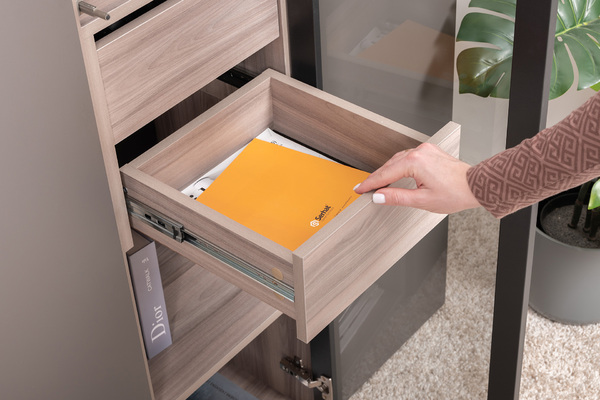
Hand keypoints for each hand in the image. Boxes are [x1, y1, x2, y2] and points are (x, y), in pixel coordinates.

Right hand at [354, 143, 480, 213]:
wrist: (476, 185)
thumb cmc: (455, 193)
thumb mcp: (422, 200)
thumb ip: (397, 197)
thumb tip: (378, 196)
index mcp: (415, 162)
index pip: (385, 174)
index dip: (370, 183)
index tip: (359, 190)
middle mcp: (419, 152)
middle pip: (389, 165)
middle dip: (376, 177)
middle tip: (364, 188)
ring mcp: (425, 150)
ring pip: (398, 160)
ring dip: (387, 171)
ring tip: (377, 183)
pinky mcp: (430, 151)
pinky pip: (407, 156)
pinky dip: (398, 165)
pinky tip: (395, 172)